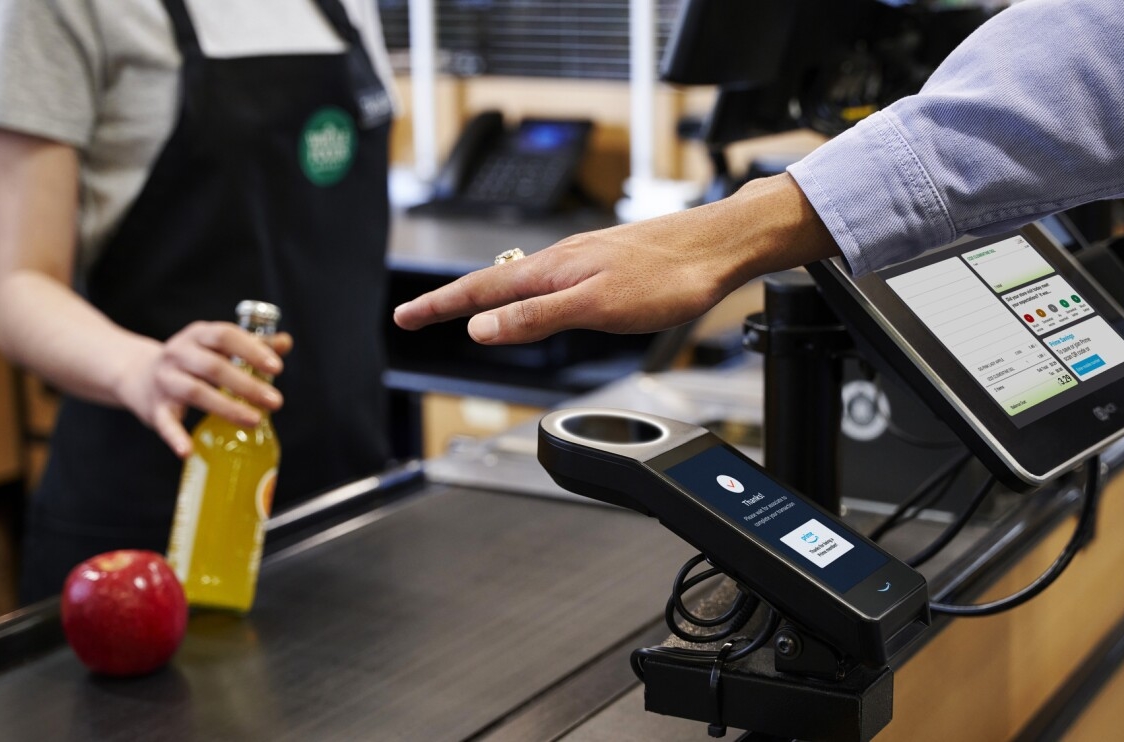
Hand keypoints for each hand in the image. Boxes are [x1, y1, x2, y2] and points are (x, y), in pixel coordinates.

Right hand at [117, 322, 293, 457]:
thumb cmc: (191, 360)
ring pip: (195, 392)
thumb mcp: (216, 346)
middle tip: (275, 402)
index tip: (277, 367)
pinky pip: (165, 423)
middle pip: (213, 367)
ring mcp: (165, 380)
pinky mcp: (154, 408)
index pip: (225, 336)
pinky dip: (175, 437)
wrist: (136, 374)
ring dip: (226, 407)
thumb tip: (285, 342)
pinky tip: (188, 451)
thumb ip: (251, 344)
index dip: (251, 350)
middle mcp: (178, 354)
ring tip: (255, 421)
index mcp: (198, 335)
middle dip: (247, 385)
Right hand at [393, 174, 839, 343]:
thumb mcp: (596, 308)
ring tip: (461, 310)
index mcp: (552, 270)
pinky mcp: (605, 264)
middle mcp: (562, 260)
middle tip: (417, 315)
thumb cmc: (669, 276)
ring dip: (485, 297)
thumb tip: (482, 330)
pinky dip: (523, 294)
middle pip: (492, 283)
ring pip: (520, 281)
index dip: (439, 307)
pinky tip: (535, 301)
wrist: (719, 247)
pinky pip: (548, 281)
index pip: (480, 291)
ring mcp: (583, 260)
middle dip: (451, 301)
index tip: (403, 318)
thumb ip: (537, 319)